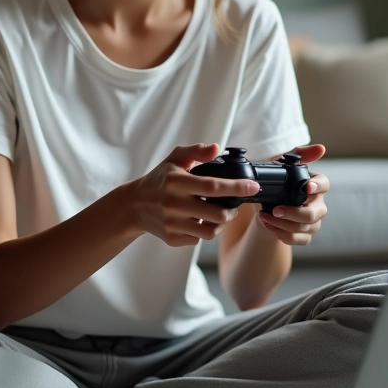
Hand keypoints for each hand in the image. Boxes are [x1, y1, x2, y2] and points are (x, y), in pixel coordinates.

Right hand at [130, 143, 259, 247]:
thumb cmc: (159, 179)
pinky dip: (203, 231)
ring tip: (219, 215)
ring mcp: (172, 224)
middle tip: (234, 206)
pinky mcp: (171, 238)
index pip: (213, 186)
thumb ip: (196, 151)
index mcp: (176, 182)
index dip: (236, 187)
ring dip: (220, 224)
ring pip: (210, 231)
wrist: (134, 205)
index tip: (253, 187)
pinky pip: (198, 239)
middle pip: (217, 214)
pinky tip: (199, 221)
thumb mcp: (174, 159)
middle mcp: (173, 204)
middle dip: (232, 211)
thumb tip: (216, 148)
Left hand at [256, 144, 328, 245]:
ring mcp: (313, 222)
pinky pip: (297, 239)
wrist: (263, 207)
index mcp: (314, 186)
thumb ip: (299, 154)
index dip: (318, 186)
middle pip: (314, 213)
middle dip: (294, 213)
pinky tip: (267, 224)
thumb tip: (321, 149)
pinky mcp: (305, 236)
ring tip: (264, 216)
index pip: (324, 184)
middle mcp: (318, 204)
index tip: (307, 187)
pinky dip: (280, 233)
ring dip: (282, 224)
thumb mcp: (281, 165)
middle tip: (276, 209)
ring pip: (305, 228)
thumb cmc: (276, 183)